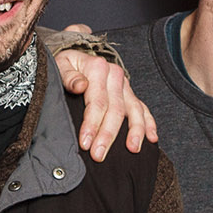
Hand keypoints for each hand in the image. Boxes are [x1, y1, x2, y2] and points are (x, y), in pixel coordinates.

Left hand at [54, 27, 155, 160]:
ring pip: (134, 110)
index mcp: (97, 68)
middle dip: (108, 135)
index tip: (85, 143)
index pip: (97, 101)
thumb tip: (80, 85)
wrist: (76, 57)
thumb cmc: (65, 65)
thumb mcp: (60, 64)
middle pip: (116, 110)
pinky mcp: (129, 94)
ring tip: (132, 150)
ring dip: (135, 132)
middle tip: (99, 155)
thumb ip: (67, 75)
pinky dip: (149, 123)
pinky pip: (143, 109)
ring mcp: (124, 86)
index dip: (92, 124)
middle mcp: (114, 76)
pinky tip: (152, 138)